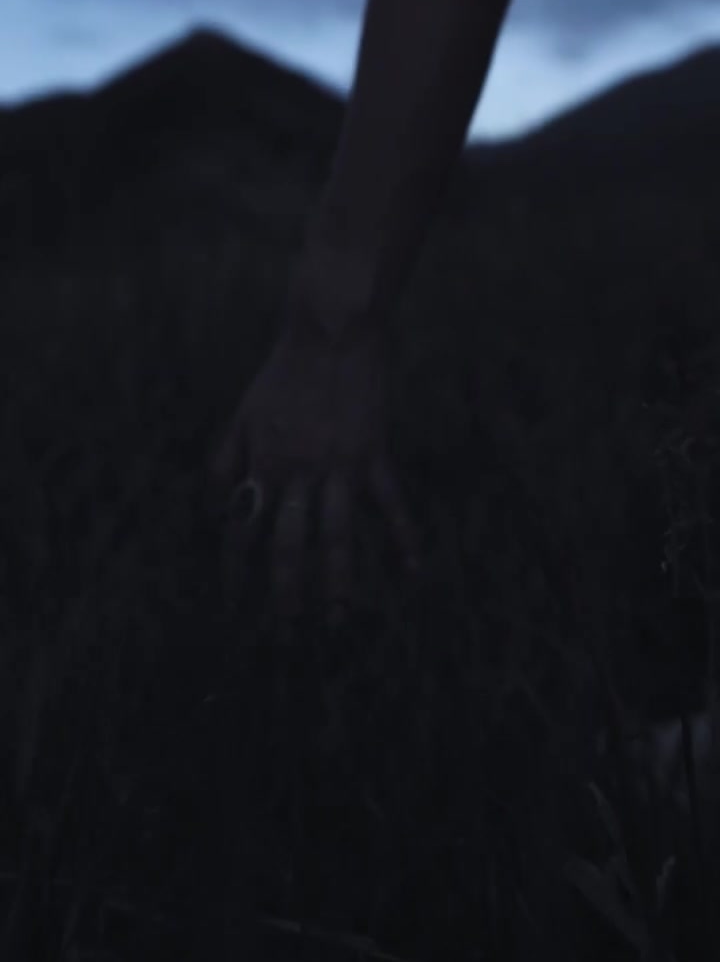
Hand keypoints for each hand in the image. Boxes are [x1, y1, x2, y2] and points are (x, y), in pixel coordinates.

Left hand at [207, 318, 421, 628]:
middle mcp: (297, 472)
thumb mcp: (243, 413)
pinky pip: (389, 503)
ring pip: (336, 535)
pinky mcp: (372, 454)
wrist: (330, 332)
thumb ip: (226, 459)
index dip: (237, 564)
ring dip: (337, 581)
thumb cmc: (284, 372)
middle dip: (285, 590)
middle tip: (286, 629)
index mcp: (263, 463)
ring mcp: (338, 466)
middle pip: (288, 543)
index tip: (235, 598)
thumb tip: (215, 503)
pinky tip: (411, 570)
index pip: (244, 526)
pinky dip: (402, 537)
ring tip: (337, 619)